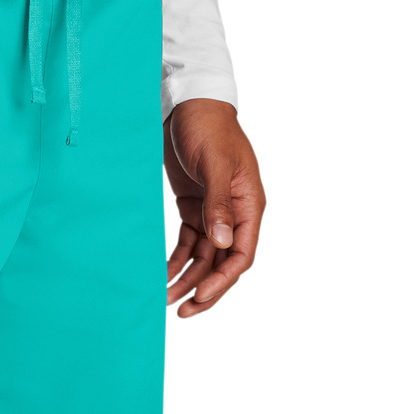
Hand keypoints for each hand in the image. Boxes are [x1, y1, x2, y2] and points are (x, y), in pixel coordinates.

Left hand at [164, 100, 264, 317]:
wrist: (187, 102)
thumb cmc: (207, 126)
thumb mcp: (214, 164)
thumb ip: (218, 205)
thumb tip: (222, 244)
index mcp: (249, 204)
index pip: (242, 254)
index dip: (223, 280)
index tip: (199, 296)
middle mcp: (235, 213)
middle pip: (222, 263)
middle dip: (203, 289)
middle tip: (180, 312)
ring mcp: (214, 211)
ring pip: (204, 257)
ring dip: (186, 278)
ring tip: (164, 298)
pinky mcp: (194, 207)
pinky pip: (188, 242)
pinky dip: (177, 260)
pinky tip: (163, 274)